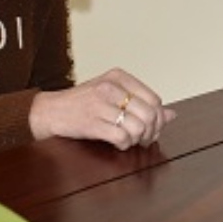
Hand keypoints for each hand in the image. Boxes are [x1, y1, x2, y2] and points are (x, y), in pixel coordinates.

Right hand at [29, 68, 176, 149]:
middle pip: (150, 114)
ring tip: (128, 140)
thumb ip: (141, 102)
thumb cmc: (82, 103)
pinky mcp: (93, 122)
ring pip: (138, 128)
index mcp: (118, 76)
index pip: (154, 99)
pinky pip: (122, 138)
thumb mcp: (112, 95)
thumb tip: (172, 114)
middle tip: (143, 139)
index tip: (152, 128)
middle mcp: (111, 87)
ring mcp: (101, 104)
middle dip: (151, 132)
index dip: (158, 118)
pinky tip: (117, 143)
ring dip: (137, 140)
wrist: (49, 111)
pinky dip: (124, 145)